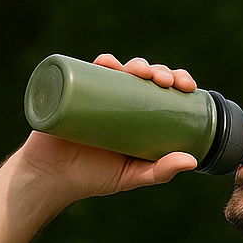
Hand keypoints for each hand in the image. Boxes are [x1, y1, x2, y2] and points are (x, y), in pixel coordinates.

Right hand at [17, 52, 198, 202]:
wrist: (51, 178)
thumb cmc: (93, 177)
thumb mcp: (131, 176)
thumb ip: (159, 171)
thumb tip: (192, 160)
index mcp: (135, 114)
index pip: (160, 90)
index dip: (176, 80)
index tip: (187, 86)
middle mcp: (117, 99)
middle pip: (143, 76)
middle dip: (159, 70)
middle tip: (166, 81)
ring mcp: (95, 92)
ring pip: (119, 69)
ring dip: (134, 64)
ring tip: (142, 74)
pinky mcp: (72, 91)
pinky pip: (85, 70)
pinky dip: (99, 64)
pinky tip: (109, 64)